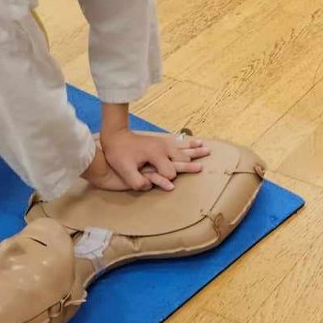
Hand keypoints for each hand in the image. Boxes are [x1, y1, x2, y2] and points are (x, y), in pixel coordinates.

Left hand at [91, 129, 207, 191]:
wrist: (115, 135)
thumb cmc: (118, 153)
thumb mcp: (124, 170)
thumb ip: (136, 181)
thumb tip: (148, 187)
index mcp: (156, 155)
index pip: (170, 172)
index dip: (167, 180)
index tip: (162, 183)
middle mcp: (163, 148)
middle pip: (182, 158)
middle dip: (191, 164)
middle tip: (203, 168)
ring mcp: (163, 143)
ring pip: (183, 149)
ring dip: (195, 151)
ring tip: (207, 150)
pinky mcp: (161, 141)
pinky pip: (179, 143)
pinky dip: (189, 144)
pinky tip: (196, 142)